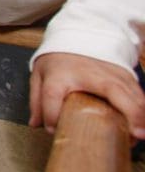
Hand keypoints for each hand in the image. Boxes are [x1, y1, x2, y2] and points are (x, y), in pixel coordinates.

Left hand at [29, 52, 144, 138]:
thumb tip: (36, 125)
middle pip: (113, 90)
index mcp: (60, 73)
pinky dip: (143, 111)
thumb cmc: (58, 60)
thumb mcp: (40, 75)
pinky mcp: (126, 76)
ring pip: (134, 94)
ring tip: (139, 136)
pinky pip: (139, 95)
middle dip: (128, 113)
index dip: (51, 114)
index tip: (52, 128)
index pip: (52, 94)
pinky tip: (141, 128)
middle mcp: (90, 72)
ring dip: (141, 116)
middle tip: (136, 136)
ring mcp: (112, 73)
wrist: (77, 35)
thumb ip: (37, 101)